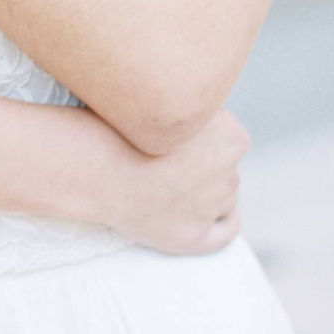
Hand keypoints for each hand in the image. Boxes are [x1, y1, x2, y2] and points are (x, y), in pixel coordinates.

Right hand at [100, 107, 248, 255]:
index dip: (206, 137)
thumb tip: (198, 107)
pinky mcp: (196, 237)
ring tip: (174, 183)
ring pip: (224, 197)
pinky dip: (222, 222)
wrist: (101, 166)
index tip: (181, 137)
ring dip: (208, 192)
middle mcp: (230, 175)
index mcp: (232, 138)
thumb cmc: (128, 127)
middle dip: (206, 165)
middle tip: (172, 160)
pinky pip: (226, 231)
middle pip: (226, 168)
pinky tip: (210, 216)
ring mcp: (213, 208)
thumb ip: (194, 106)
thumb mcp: (172, 96)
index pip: (230, 137)